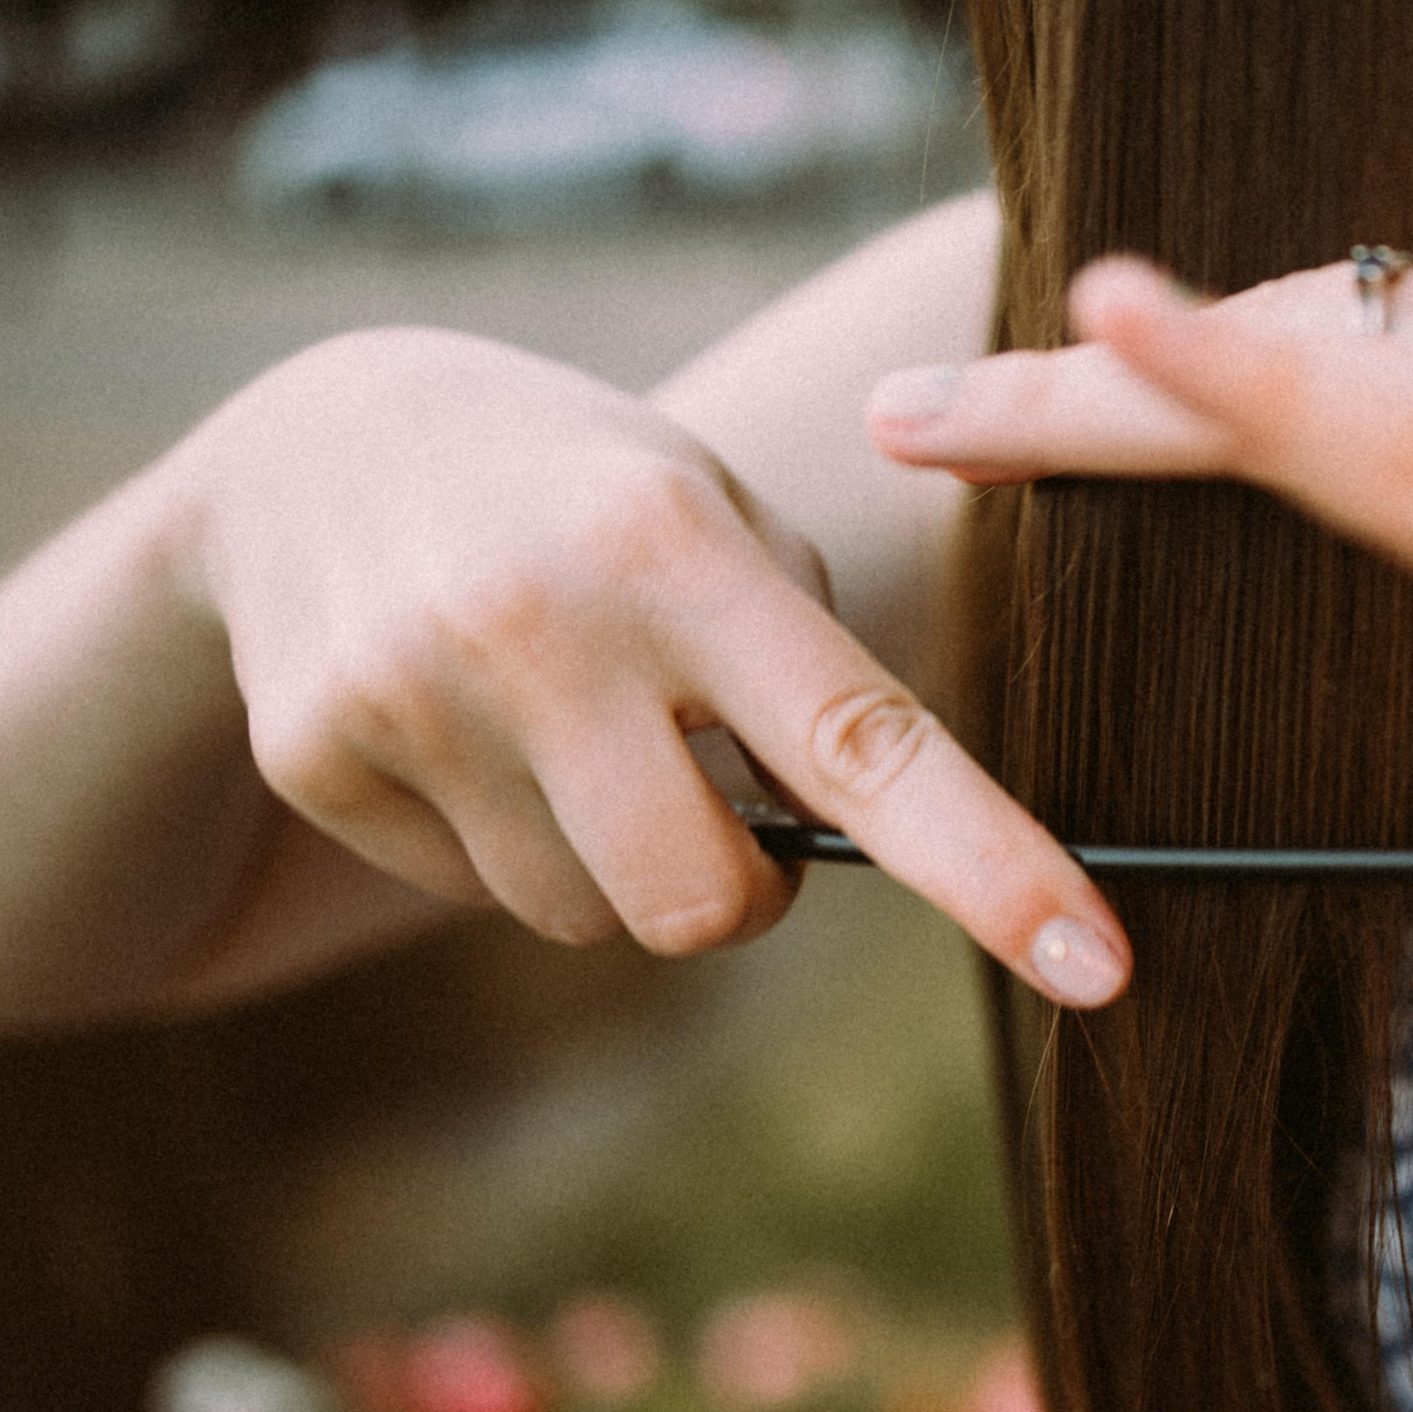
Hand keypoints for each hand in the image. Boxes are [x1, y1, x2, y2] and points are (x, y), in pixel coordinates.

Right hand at [174, 325, 1128, 1004]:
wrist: (324, 444)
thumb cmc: (597, 494)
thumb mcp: (718, 514)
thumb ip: (805, 667)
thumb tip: (867, 851)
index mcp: (673, 540)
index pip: (862, 745)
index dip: (989, 867)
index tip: (1097, 967)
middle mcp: (533, 618)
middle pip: (704, 907)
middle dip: (746, 893)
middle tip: (725, 806)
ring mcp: (405, 692)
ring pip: (590, 917)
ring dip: (621, 862)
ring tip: (575, 726)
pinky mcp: (315, 756)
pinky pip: (480, 896)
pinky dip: (511, 842)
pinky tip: (475, 727)